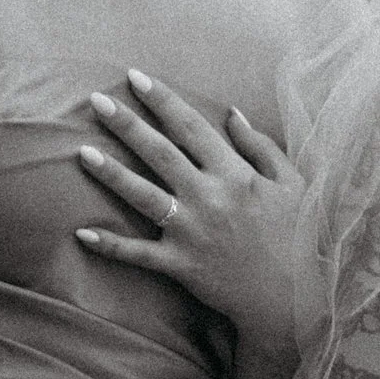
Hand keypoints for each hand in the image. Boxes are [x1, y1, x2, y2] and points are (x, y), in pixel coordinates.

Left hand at [75, 70, 306, 355]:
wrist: (292, 300)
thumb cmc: (297, 238)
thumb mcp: (291, 183)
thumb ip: (260, 146)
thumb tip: (231, 113)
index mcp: (233, 173)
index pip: (190, 126)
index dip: (161, 99)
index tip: (134, 77)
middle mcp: (208, 197)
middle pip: (159, 152)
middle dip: (126, 123)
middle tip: (96, 100)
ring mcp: (192, 232)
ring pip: (144, 196)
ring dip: (111, 173)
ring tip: (82, 152)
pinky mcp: (182, 266)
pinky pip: (140, 255)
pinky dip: (111, 246)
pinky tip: (82, 234)